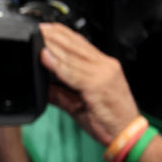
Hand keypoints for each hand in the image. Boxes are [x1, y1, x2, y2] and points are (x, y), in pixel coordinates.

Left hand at [38, 23, 139, 144]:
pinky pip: (74, 72)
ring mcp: (103, 74)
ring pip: (73, 55)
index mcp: (102, 65)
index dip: (61, 34)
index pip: (80, 43)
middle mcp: (104, 65)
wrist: (126, 134)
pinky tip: (45, 57)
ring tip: (37, 38)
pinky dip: (58, 65)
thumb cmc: (106, 119)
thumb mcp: (78, 104)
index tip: (44, 28)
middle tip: (36, 28)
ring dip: (53, 46)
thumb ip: (60, 93)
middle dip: (54, 35)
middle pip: (75, 45)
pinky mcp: (98, 85)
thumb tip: (41, 87)